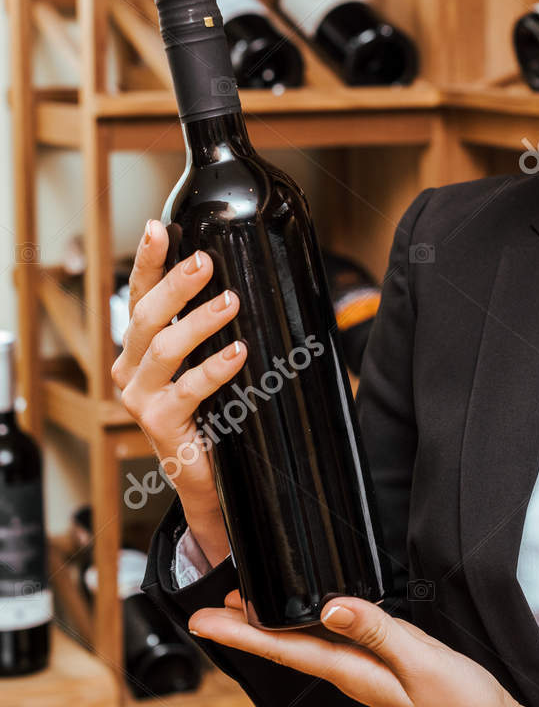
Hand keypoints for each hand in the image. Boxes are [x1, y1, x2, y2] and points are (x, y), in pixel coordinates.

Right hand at [112, 220, 244, 566]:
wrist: (207, 479)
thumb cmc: (211, 414)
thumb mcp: (205, 363)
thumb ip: (210, 330)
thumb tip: (239, 282)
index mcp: (138, 348)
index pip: (138, 295)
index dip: (147, 261)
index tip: (157, 227)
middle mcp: (129, 369)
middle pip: (146, 315)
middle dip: (176, 284)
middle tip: (205, 261)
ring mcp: (139, 397)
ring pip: (164, 346)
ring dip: (199, 321)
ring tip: (231, 302)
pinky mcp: (158, 423)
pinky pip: (188, 388)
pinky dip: (215, 368)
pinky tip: (238, 353)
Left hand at [189, 591, 538, 706]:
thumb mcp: (423, 663)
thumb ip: (378, 633)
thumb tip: (329, 607)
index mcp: (354, 675)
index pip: (285, 650)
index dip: (240, 633)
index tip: (201, 619)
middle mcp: (354, 677)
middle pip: (288, 649)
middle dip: (246, 629)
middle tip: (207, 608)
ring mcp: (370, 676)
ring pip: (310, 647)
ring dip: (275, 628)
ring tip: (245, 608)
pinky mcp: (389, 670)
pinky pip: (338, 646)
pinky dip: (314, 629)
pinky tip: (313, 619)